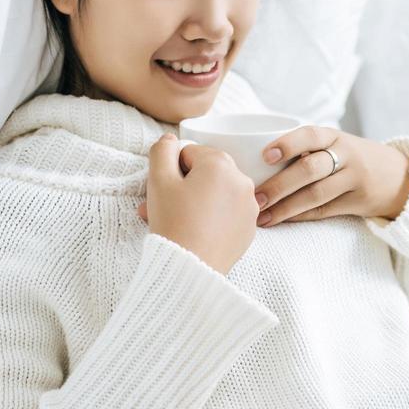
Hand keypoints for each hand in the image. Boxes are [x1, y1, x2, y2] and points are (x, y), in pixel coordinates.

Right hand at [136, 136, 258, 274]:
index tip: (165, 189)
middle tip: (163, 206)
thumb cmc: (174, 222)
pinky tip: (196, 231)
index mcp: (220, 163)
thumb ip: (162, 151)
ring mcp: (249, 205)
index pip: (190, 153)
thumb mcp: (158, 180)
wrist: (190, 268)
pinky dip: (213, 217)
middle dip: (184, 186)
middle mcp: (242, 180)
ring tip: (176, 221)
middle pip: (206, 173)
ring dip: (196, 202)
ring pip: (217, 194)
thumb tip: (170, 140)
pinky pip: (228, 213)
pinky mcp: (250, 227)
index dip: (172, 170)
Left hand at [253, 126, 408, 227]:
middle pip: (310, 169)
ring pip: (316, 195)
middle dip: (279, 185)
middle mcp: (347, 155)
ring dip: (285, 207)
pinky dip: (300, 216)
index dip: (287, 144)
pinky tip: (281, 220)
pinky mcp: (358, 202)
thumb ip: (307, 148)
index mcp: (335, 136)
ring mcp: (354, 180)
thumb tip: (253, 158)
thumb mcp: (336, 144)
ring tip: (261, 216)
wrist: (400, 177)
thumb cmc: (352, 158)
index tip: (264, 155)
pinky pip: (324, 210)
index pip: (310, 135)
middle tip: (254, 197)